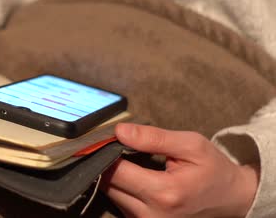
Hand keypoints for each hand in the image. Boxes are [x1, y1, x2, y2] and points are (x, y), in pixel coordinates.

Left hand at [100, 123, 258, 217]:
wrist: (231, 198)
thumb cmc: (212, 169)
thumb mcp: (191, 145)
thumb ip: (153, 137)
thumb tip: (120, 131)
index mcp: (164, 193)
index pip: (116, 172)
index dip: (107, 152)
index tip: (108, 139)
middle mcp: (152, 214)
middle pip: (109, 185)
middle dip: (108, 163)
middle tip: (118, 147)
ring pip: (111, 195)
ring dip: (114, 177)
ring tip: (129, 162)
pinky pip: (120, 204)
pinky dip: (122, 188)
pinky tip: (134, 177)